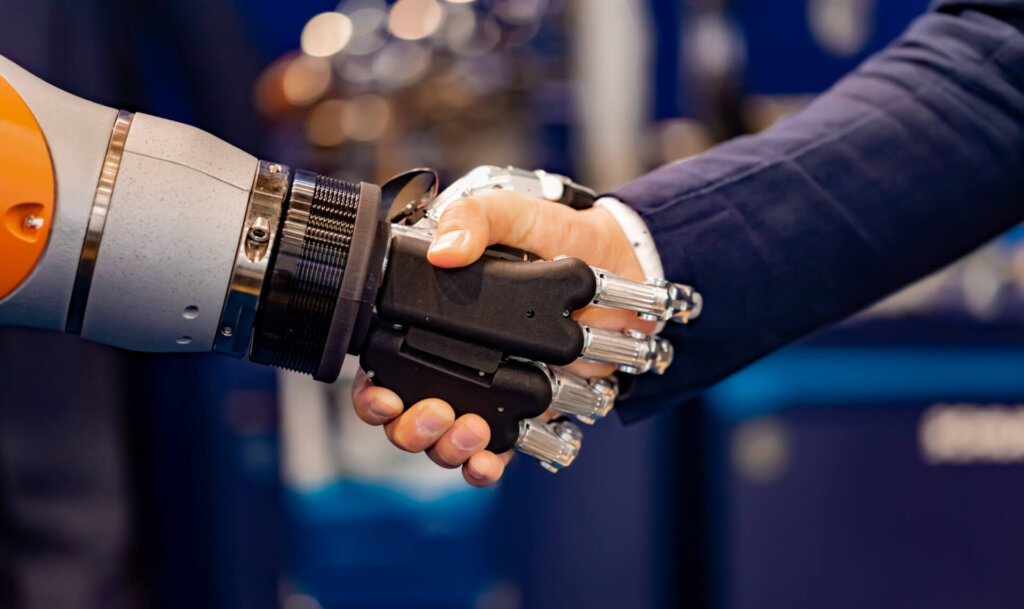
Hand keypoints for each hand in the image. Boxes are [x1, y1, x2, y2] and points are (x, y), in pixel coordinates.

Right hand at [351, 189, 652, 485]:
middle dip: (408, 428)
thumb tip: (443, 251)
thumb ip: (476, 218)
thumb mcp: (514, 212)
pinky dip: (484, 466)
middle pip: (405, 415)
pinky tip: (487, 461)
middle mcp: (452, 360)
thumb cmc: (560, 236)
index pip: (382, 364)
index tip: (384, 395)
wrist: (622, 265)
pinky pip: (494, 452)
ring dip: (448, 447)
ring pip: (445, 440)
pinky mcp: (523, 412)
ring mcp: (487, 391)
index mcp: (434, 317)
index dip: (372, 390)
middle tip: (433, 414)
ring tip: (472, 430)